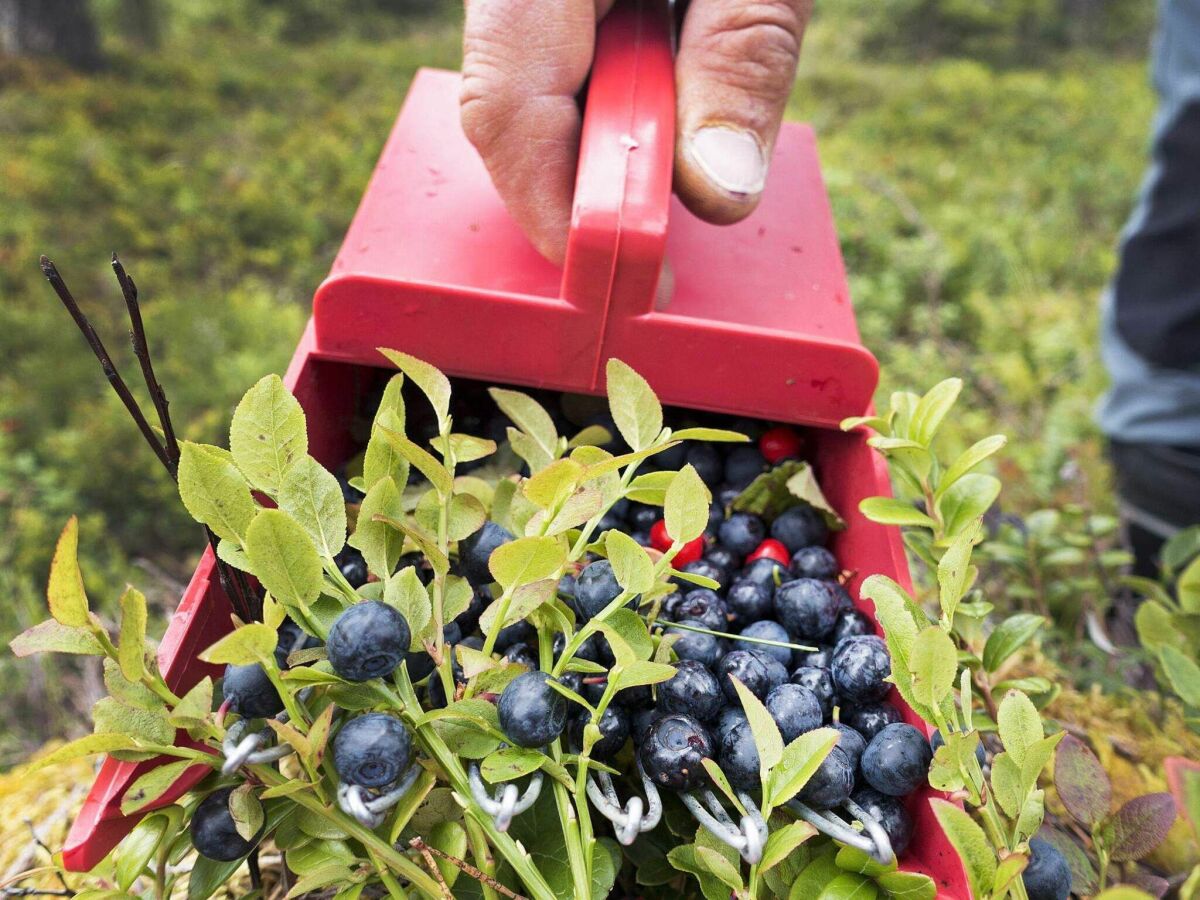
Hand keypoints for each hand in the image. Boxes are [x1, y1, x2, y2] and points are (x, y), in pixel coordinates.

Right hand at [461, 0, 810, 263]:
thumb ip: (743, 57)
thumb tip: (716, 191)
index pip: (508, 102)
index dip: (553, 206)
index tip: (612, 269)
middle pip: (504, 104)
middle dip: (573, 186)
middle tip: (647, 241)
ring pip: (522, 89)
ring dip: (590, 150)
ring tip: (660, 171)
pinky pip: (551, 61)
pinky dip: (599, 109)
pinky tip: (651, 117)